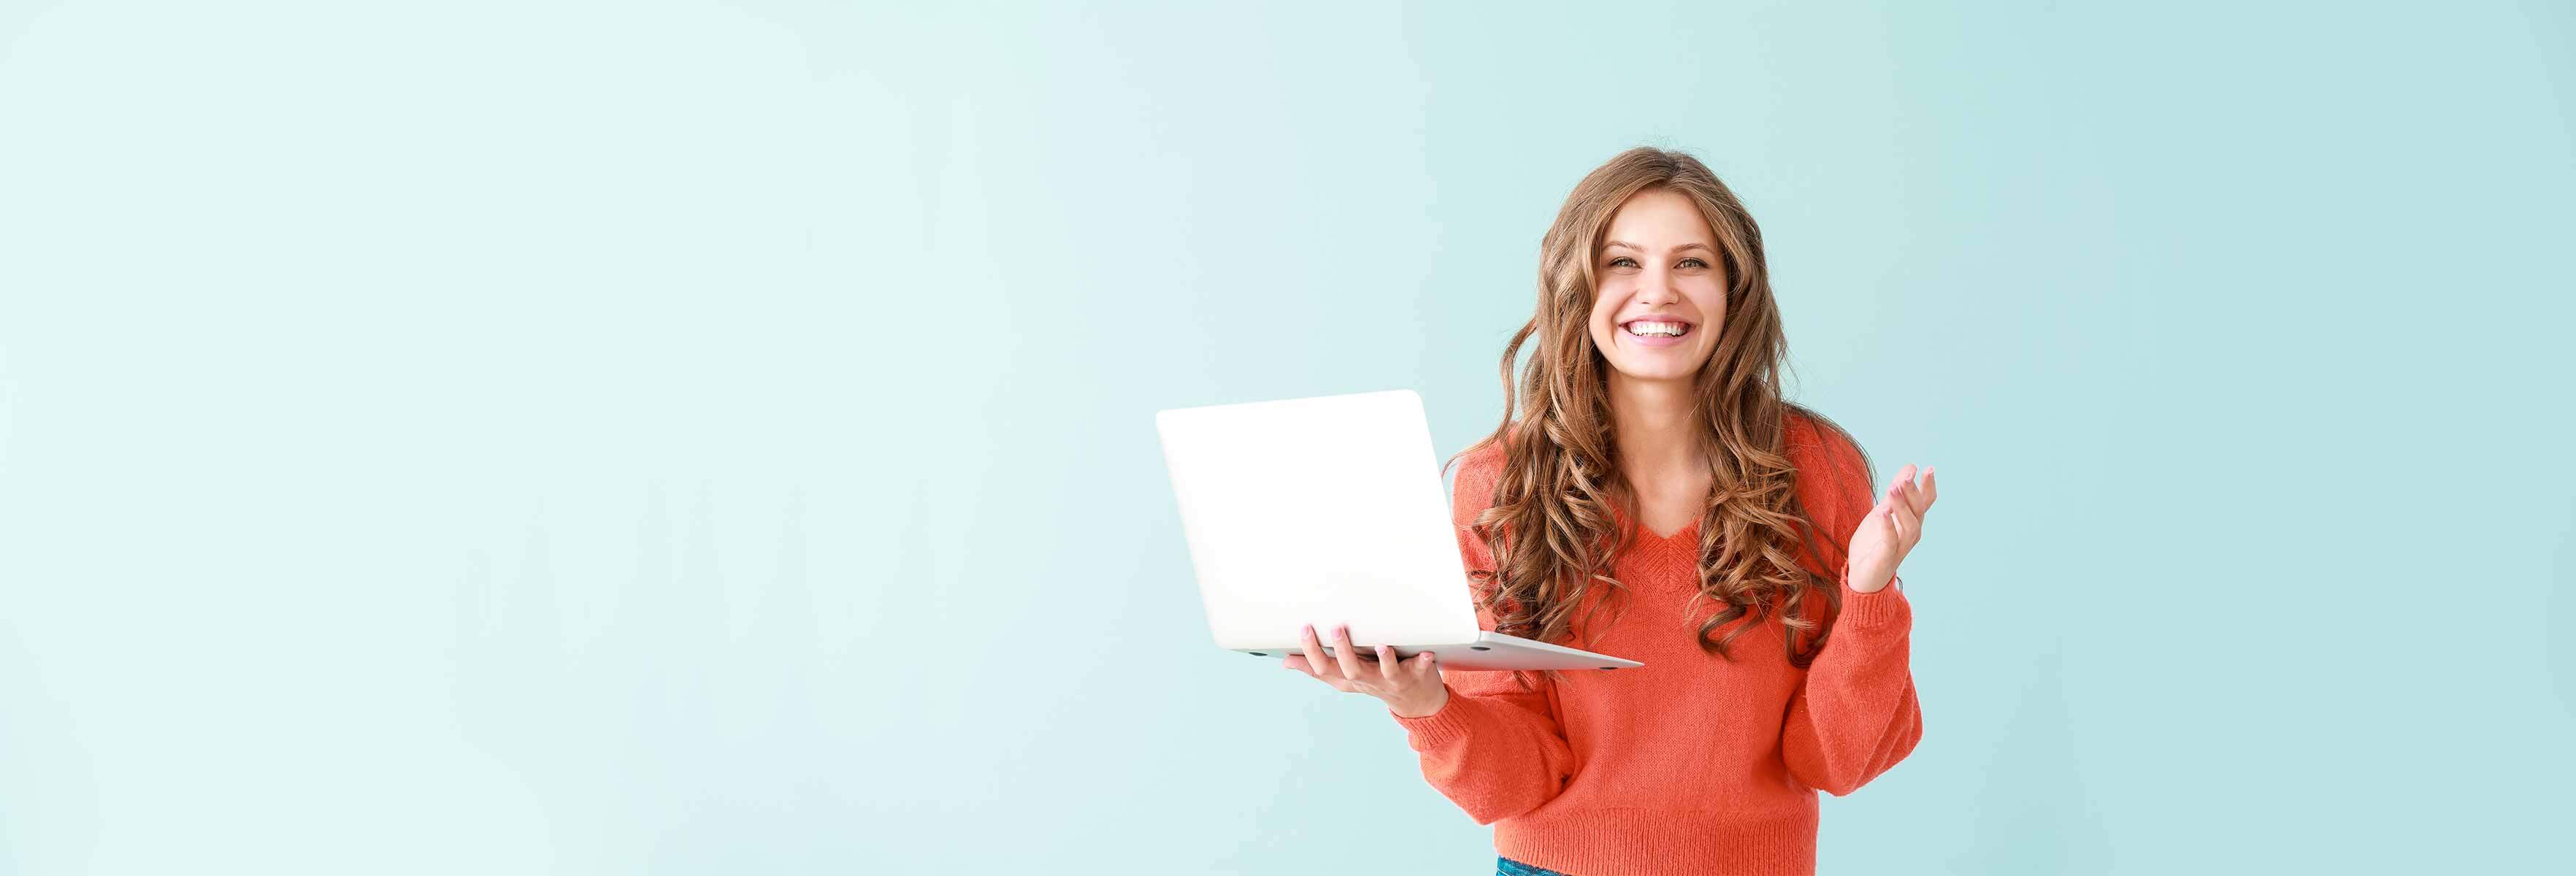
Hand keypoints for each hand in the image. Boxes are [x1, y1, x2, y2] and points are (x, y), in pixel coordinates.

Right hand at [1283, 623, 1447, 717]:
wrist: (1417, 702)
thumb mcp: (1344, 679)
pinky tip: (1426, 653)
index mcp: (1349, 678)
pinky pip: (1419, 668)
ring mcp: (1393, 679)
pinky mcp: (1416, 674)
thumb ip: (1318, 669)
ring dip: (1383, 659)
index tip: (1304, 629)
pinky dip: (1422, 661)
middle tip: (1336, 628)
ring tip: (1379, 644)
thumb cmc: (1376, 683)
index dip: (1311, 652)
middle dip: (1343, 651)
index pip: (1324, 669)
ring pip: (1385, 671)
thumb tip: (1285, 662)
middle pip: (1351, 670)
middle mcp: (1369, 680)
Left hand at [1845, 463, 1935, 593]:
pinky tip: (1882, 512)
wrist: (1862, 577)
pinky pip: (1891, 540)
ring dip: (1902, 506)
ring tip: (1892, 488)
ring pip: (1910, 525)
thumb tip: (1911, 466)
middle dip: (1913, 492)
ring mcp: (1900, 547)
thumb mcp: (1883, 512)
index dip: (1928, 486)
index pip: (1926, 502)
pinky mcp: (1887, 557)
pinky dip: (1888, 526)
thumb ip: (1896, 493)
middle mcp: (1911, 534)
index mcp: (1911, 522)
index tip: (1927, 468)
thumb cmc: (1874, 544)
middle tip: (1906, 476)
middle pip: (1919, 510)